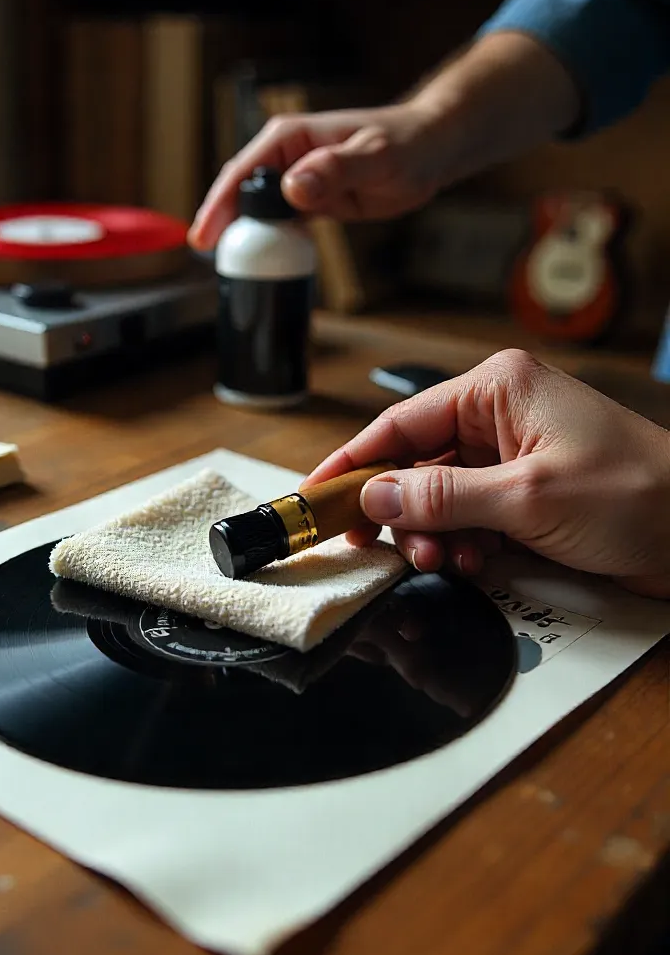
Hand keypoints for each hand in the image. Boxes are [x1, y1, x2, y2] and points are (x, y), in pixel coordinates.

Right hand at [188, 100, 449, 250]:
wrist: (431, 150)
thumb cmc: (407, 144)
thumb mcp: (375, 157)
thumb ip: (334, 169)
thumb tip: (293, 188)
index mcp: (290, 138)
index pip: (242, 173)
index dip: (219, 205)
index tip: (204, 237)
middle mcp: (286, 158)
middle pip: (240, 194)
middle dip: (220, 224)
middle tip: (209, 258)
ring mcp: (295, 182)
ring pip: (256, 213)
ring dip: (243, 238)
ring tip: (228, 269)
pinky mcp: (309, 202)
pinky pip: (279, 225)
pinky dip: (268, 244)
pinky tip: (261, 265)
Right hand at [301, 349, 669, 599]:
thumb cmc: (640, 493)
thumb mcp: (528, 496)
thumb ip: (442, 497)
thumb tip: (374, 496)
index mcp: (497, 391)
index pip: (401, 424)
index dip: (354, 461)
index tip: (317, 495)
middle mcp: (498, 418)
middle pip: (414, 464)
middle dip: (399, 510)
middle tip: (385, 547)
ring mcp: (511, 459)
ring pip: (437, 498)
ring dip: (430, 534)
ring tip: (442, 561)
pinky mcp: (523, 495)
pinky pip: (466, 518)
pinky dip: (460, 544)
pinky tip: (471, 563)